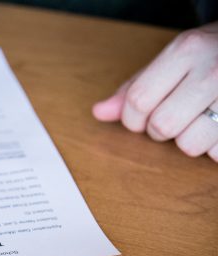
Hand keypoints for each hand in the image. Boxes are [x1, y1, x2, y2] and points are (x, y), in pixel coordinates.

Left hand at [93, 22, 217, 161]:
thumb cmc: (209, 55)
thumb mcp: (174, 59)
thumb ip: (136, 86)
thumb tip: (99, 112)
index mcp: (185, 51)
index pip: (138, 100)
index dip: (132, 118)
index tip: (140, 118)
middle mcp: (211, 71)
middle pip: (162, 125)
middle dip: (159, 131)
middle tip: (172, 119)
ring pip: (189, 144)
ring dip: (188, 141)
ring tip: (198, 122)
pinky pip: (216, 154)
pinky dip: (213, 149)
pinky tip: (217, 129)